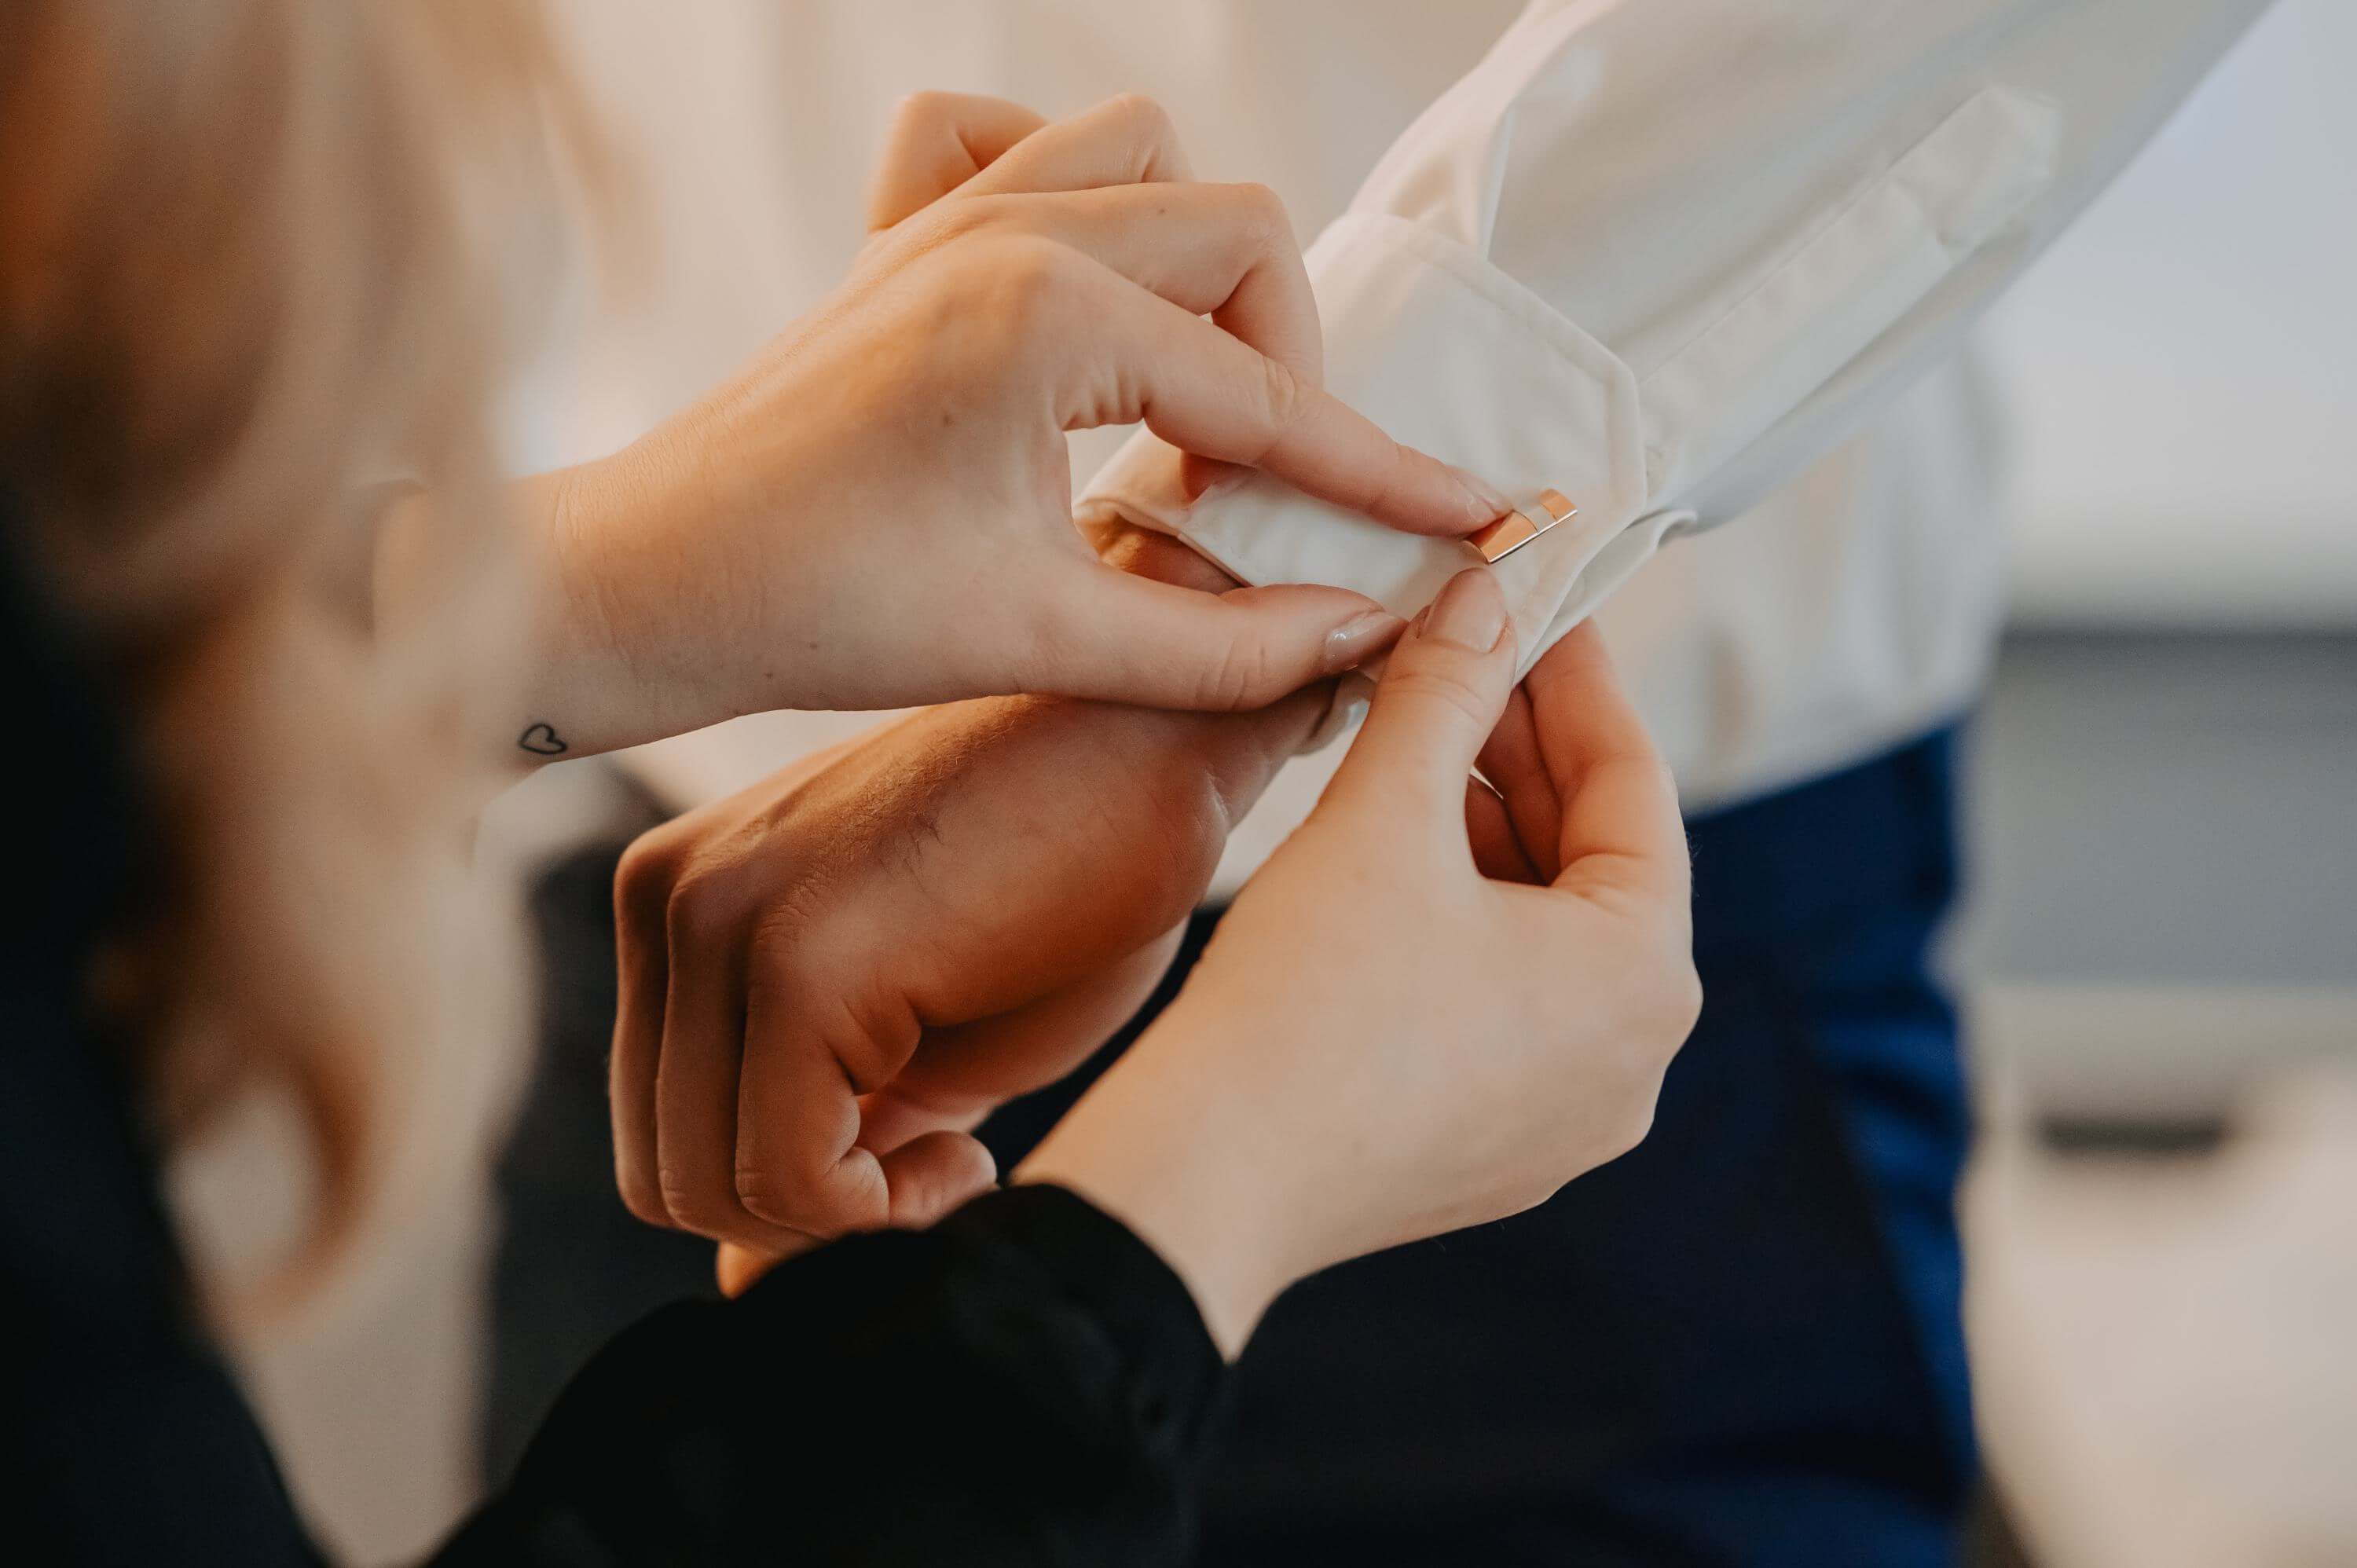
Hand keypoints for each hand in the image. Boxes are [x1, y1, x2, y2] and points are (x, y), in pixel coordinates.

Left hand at [521, 92, 1506, 756]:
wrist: (637, 590)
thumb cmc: (808, 610)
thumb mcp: (1038, 635)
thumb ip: (1218, 644)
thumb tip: (1360, 636)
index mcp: (1043, 313)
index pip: (1265, 393)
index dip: (1377, 474)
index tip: (1467, 519)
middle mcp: (1002, 230)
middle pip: (1239, 233)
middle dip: (1291, 364)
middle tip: (1265, 493)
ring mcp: (944, 219)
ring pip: (1146, 155)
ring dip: (1201, 263)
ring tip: (1183, 395)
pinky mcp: (900, 239)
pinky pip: (1003, 135)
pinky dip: (1067, 185)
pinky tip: (1072, 292)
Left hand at [609, 529, 1327, 1260]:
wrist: (1175, 737)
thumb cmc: (1078, 876)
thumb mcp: (921, 1039)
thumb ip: (816, 1137)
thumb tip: (734, 1292)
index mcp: (677, 904)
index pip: (663, 1139)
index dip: (796, 1195)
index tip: (934, 1151)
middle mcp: (668, 899)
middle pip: (666, 1177)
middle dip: (813, 1217)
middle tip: (953, 1161)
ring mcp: (719, 920)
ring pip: (711, 1192)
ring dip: (852, 1219)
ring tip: (970, 1147)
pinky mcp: (797, 960)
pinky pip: (789, 1181)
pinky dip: (884, 1212)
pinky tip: (978, 1147)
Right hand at [1017, 569, 1701, 1354]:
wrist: (1207, 1180)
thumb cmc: (1305, 1001)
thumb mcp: (1383, 816)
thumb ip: (1447, 689)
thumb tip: (1488, 591)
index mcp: (1645, 976)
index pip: (1633, 783)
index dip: (1574, 674)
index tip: (1535, 595)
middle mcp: (1635, 1059)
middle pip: (1593, 859)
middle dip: (1523, 750)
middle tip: (1460, 651)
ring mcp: (1569, 1117)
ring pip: (1546, 930)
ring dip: (1488, 830)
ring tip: (1415, 742)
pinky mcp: (1498, 1148)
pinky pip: (1509, 1000)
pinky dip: (1466, 917)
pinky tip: (1395, 855)